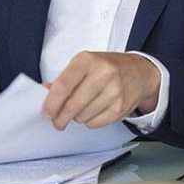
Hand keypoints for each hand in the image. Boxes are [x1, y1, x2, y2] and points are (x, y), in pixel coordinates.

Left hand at [42, 52, 160, 129]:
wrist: (139, 73)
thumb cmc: (107, 67)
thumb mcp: (84, 65)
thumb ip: (64, 79)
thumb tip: (44, 92)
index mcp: (88, 60)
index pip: (64, 85)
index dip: (52, 102)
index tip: (46, 112)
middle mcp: (103, 74)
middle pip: (72, 105)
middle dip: (60, 117)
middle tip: (56, 121)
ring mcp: (114, 92)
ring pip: (82, 117)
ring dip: (76, 117)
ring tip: (81, 108)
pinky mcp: (120, 108)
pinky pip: (94, 124)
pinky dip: (89, 121)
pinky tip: (93, 110)